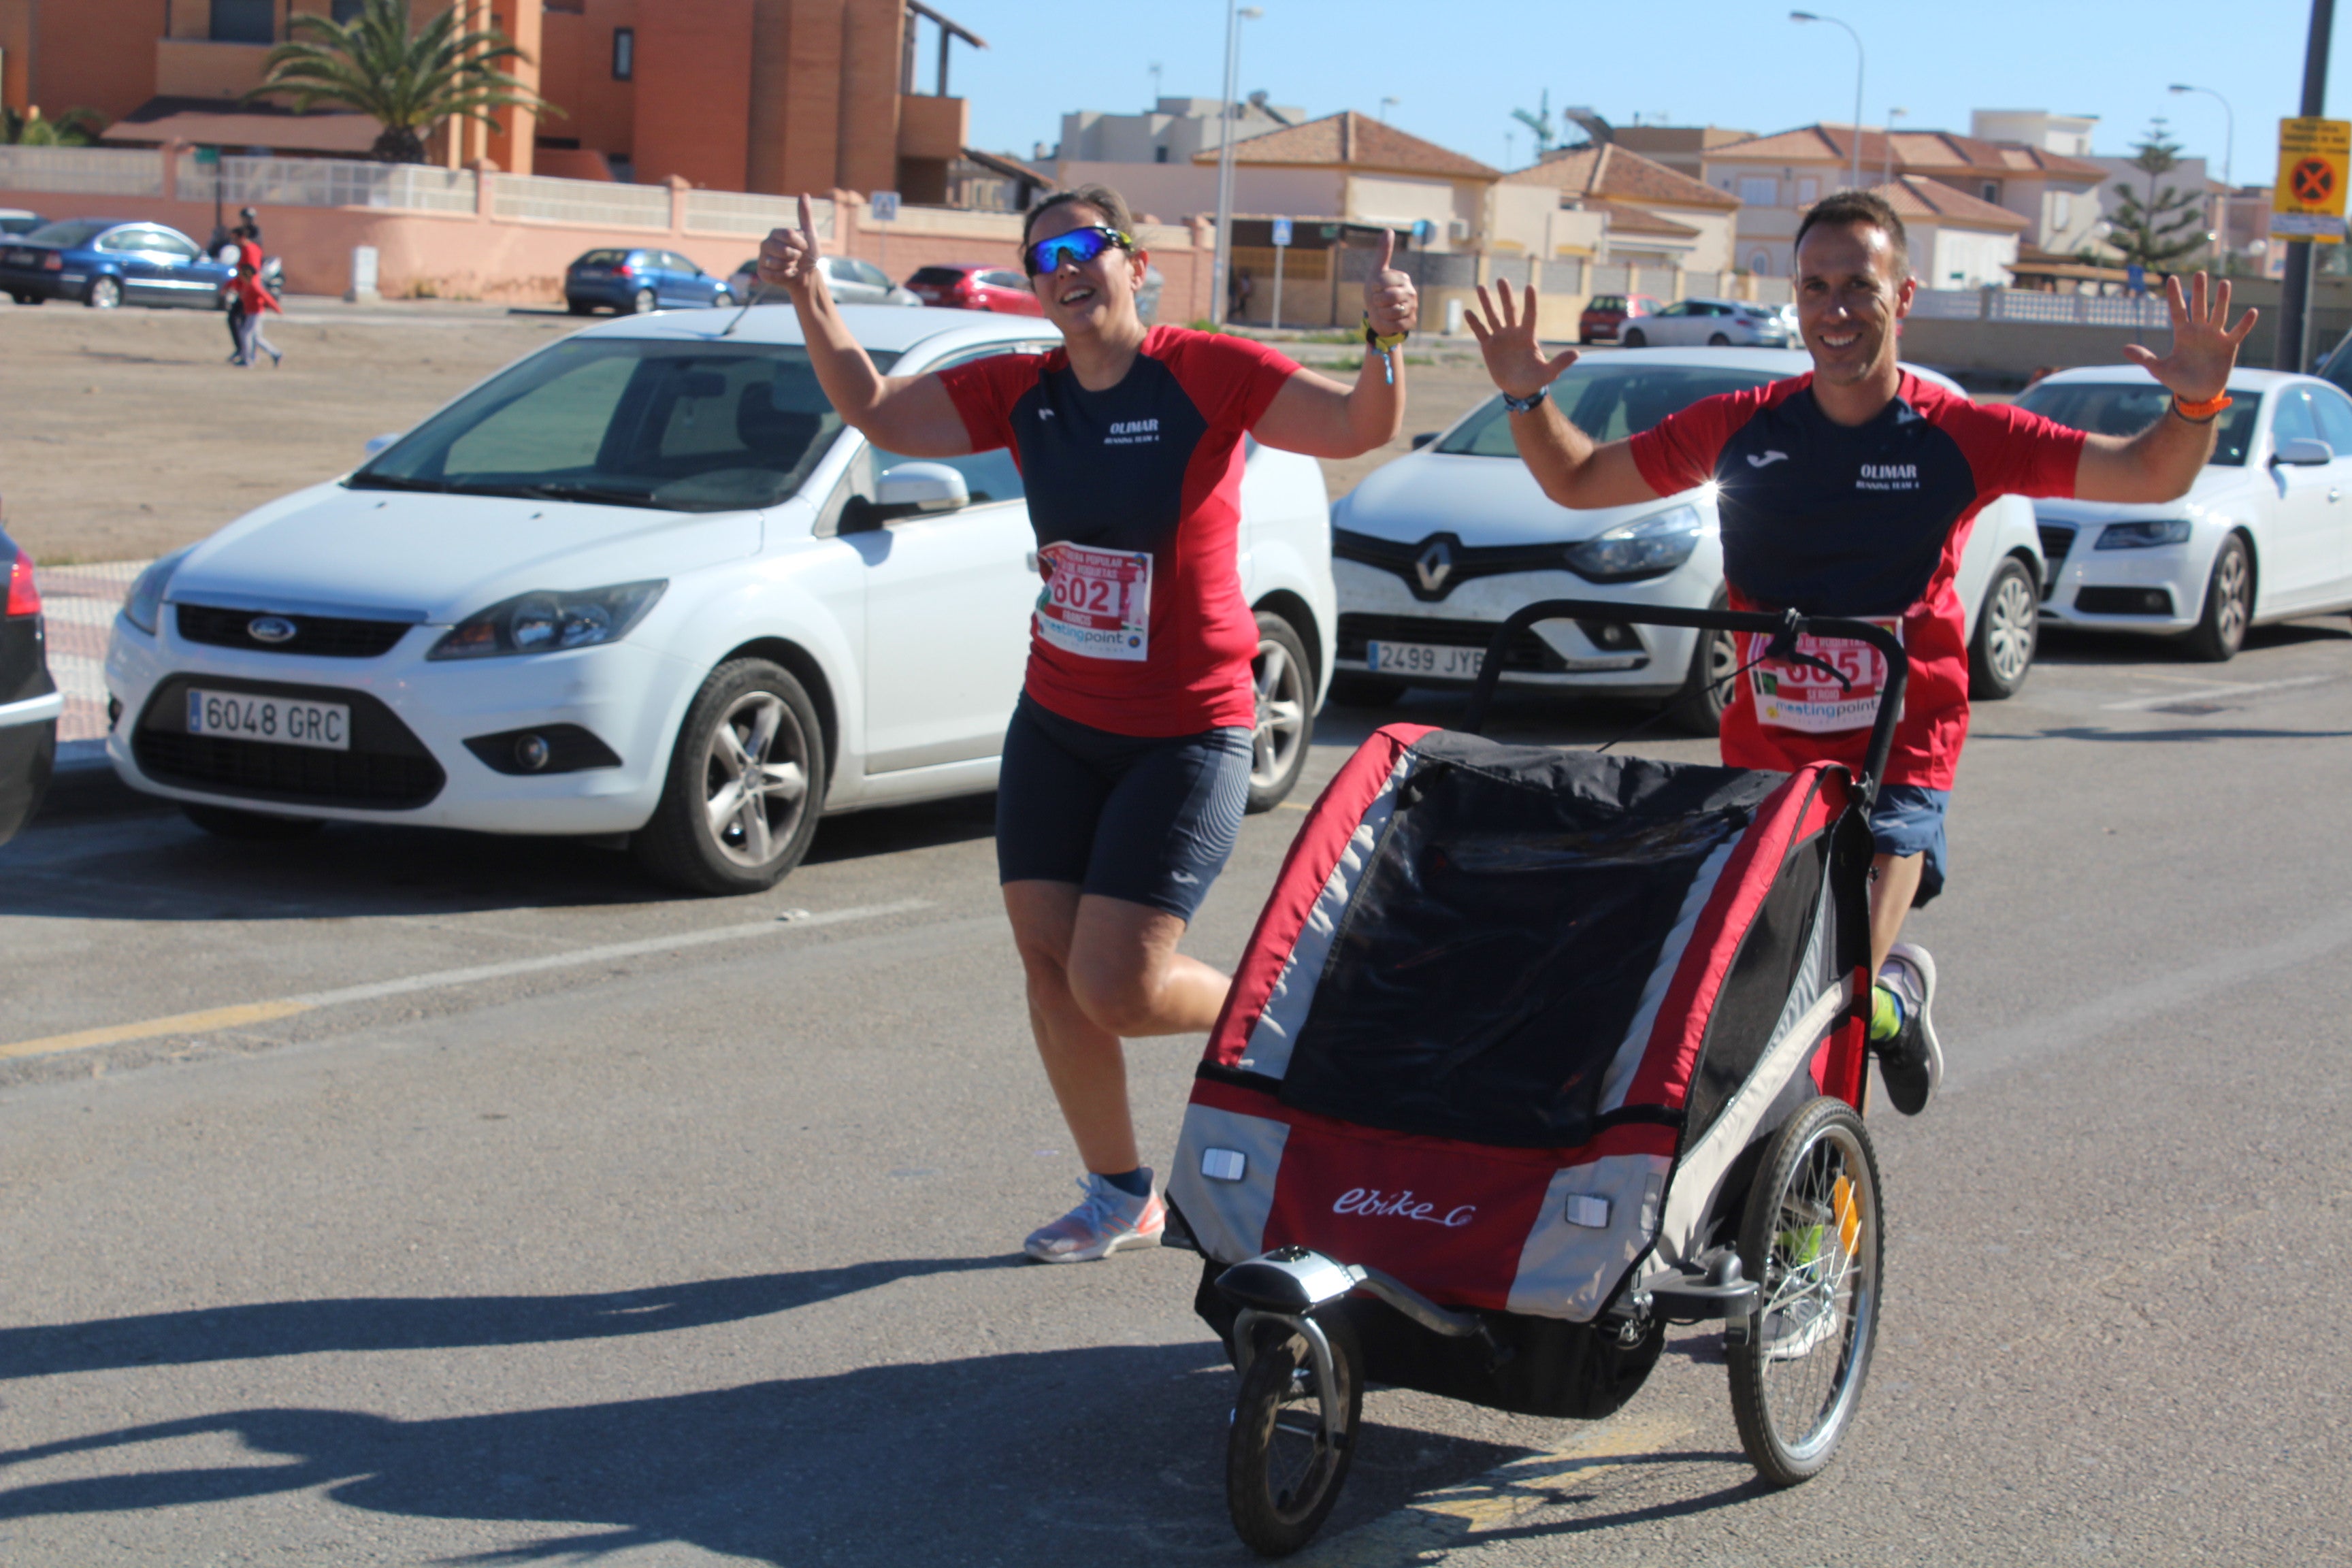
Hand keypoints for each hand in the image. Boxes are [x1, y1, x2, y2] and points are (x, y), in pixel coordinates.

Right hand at [756, 194, 825, 297]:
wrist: (808, 276)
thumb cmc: (809, 254)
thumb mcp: (810, 233)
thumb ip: (805, 215)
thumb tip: (803, 194)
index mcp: (775, 233)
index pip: (788, 234)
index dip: (800, 243)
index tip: (804, 246)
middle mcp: (765, 244)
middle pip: (782, 249)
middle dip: (795, 256)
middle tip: (797, 258)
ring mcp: (762, 259)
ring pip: (777, 263)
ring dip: (790, 267)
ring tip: (791, 266)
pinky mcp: (762, 273)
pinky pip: (773, 275)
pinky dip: (784, 276)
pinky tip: (787, 275)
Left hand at [1362, 231, 1416, 336]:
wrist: (1377, 315)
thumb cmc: (1376, 292)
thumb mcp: (1376, 271)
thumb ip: (1383, 252)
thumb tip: (1389, 229)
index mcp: (1403, 278)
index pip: (1382, 282)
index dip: (1374, 287)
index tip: (1376, 288)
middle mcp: (1411, 292)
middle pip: (1388, 297)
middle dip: (1377, 301)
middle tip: (1379, 301)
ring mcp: (1412, 308)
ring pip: (1390, 312)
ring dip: (1381, 313)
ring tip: (1383, 310)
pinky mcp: (1411, 322)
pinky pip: (1395, 324)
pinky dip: (1386, 323)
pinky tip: (1388, 320)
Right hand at [1464, 282, 1578, 400]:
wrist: (1519, 389)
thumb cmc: (1535, 380)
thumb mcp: (1549, 373)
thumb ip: (1560, 362)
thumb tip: (1577, 353)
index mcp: (1527, 336)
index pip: (1530, 315)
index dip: (1530, 302)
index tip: (1530, 286)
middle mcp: (1514, 333)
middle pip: (1510, 310)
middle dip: (1505, 295)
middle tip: (1501, 279)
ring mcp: (1500, 338)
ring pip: (1493, 316)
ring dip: (1487, 302)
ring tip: (1480, 286)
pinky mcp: (1489, 346)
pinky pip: (1480, 331)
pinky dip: (1474, 322)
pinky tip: (1468, 311)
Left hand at [2122, 271, 2256, 402]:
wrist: (2197, 393)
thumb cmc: (2178, 380)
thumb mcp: (2159, 369)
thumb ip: (2144, 357)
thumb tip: (2124, 349)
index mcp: (2182, 334)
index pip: (2177, 310)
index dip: (2174, 296)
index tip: (2171, 279)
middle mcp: (2199, 331)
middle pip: (2199, 307)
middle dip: (2199, 291)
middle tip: (2200, 273)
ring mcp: (2215, 337)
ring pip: (2219, 314)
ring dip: (2222, 300)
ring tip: (2224, 283)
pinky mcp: (2229, 346)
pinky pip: (2238, 332)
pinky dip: (2245, 323)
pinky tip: (2252, 311)